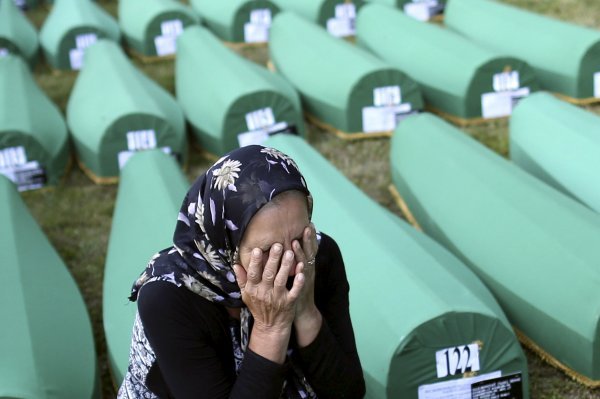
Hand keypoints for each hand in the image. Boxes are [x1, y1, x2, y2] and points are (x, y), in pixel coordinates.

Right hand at [233, 243, 304, 362]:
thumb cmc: (258, 308)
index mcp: (253, 289)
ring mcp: (277, 298)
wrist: (270, 327)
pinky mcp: (289, 303)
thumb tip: (235, 264)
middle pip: (268, 274)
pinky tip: (301, 272)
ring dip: (285, 267)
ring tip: (290, 253)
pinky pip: (294, 291)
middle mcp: (264, 293)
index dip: (256, 262)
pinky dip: (298, 282)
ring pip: (281, 280)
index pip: (253, 273)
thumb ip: (242, 279)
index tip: (258, 249)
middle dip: (273, 259)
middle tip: (278, 245)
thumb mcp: (246, 295)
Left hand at [292, 224, 321, 346]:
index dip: (309, 236)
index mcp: (306, 265)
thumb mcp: (296, 273)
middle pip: (310, 252)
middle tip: (308, 225)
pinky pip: (302, 278)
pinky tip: (300, 264)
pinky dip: (301, 270)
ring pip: (305, 263)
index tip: (309, 222)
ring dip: (302, 252)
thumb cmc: (296, 290)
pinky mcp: (302, 288)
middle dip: (309, 239)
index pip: (308, 247)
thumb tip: (291, 246)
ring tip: (297, 240)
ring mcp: (306, 279)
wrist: (301, 311)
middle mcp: (308, 270)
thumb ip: (294, 261)